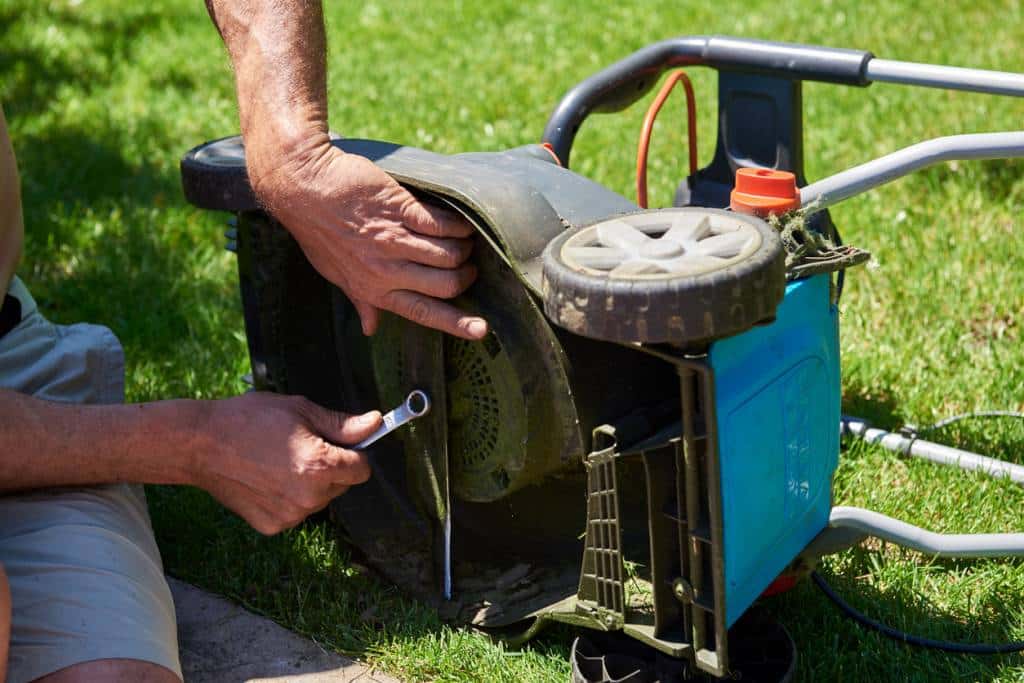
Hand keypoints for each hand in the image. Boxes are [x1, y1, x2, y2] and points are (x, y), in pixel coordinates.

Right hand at [195, 392, 382, 534]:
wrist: (200, 444)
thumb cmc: (249, 420)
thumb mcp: (301, 410)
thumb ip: (342, 423)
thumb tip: (375, 423)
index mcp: (320, 466)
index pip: (362, 469)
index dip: (354, 453)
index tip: (338, 443)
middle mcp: (309, 497)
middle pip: (342, 485)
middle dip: (331, 467)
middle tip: (300, 446)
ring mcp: (290, 515)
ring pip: (320, 499)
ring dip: (311, 483)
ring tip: (279, 460)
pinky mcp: (272, 526)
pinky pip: (296, 511)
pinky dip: (288, 497)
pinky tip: (267, 478)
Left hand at [251, 141, 488, 339]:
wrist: (303, 186)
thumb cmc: (317, 231)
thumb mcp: (334, 274)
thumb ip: (360, 301)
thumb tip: (370, 329)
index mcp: (374, 290)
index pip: (422, 313)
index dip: (455, 323)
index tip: (481, 330)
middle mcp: (387, 270)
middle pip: (446, 284)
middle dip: (465, 276)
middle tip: (468, 266)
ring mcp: (395, 239)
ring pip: (449, 254)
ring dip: (464, 248)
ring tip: (465, 241)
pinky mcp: (400, 209)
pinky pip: (442, 224)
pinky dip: (458, 225)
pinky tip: (462, 222)